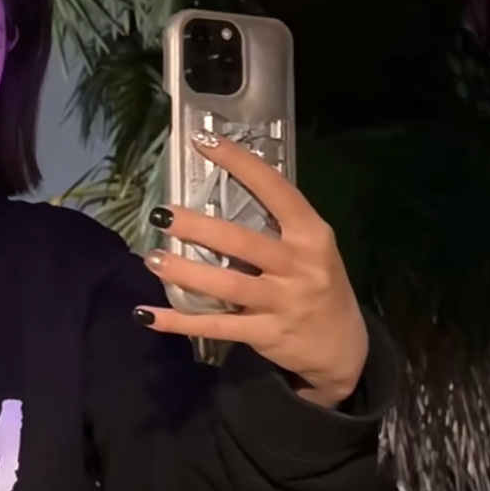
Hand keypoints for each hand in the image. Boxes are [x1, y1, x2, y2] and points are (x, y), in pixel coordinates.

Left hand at [138, 132, 368, 406]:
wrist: (343, 348)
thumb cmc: (319, 285)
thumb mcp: (312, 249)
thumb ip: (277, 226)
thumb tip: (218, 195)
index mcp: (312, 234)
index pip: (276, 190)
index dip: (240, 164)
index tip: (204, 142)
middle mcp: (299, 265)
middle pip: (242, 242)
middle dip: (198, 228)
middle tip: (162, 215)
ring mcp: (283, 302)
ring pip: (227, 285)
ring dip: (185, 272)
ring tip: (152, 259)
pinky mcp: (266, 334)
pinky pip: (215, 326)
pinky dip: (178, 321)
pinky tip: (146, 314)